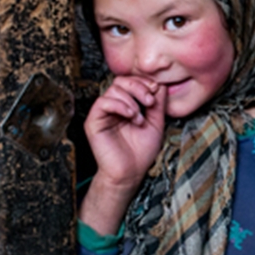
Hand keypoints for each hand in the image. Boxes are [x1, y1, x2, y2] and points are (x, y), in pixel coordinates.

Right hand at [80, 76, 165, 234]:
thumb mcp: (156, 123)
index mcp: (126, 105)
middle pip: (121, 81)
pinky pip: (103, 102)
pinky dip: (120, 105)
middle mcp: (113, 107)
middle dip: (138, 87)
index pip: (131, 82)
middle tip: (149, 101)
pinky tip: (131, 116)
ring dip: (131, 100)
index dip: (144, 82)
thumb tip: (161, 84)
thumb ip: (158, 104)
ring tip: (140, 117)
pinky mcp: (93, 121)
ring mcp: (102, 113)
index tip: (156, 90)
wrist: (130, 173)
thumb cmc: (140, 152)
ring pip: (113, 89)